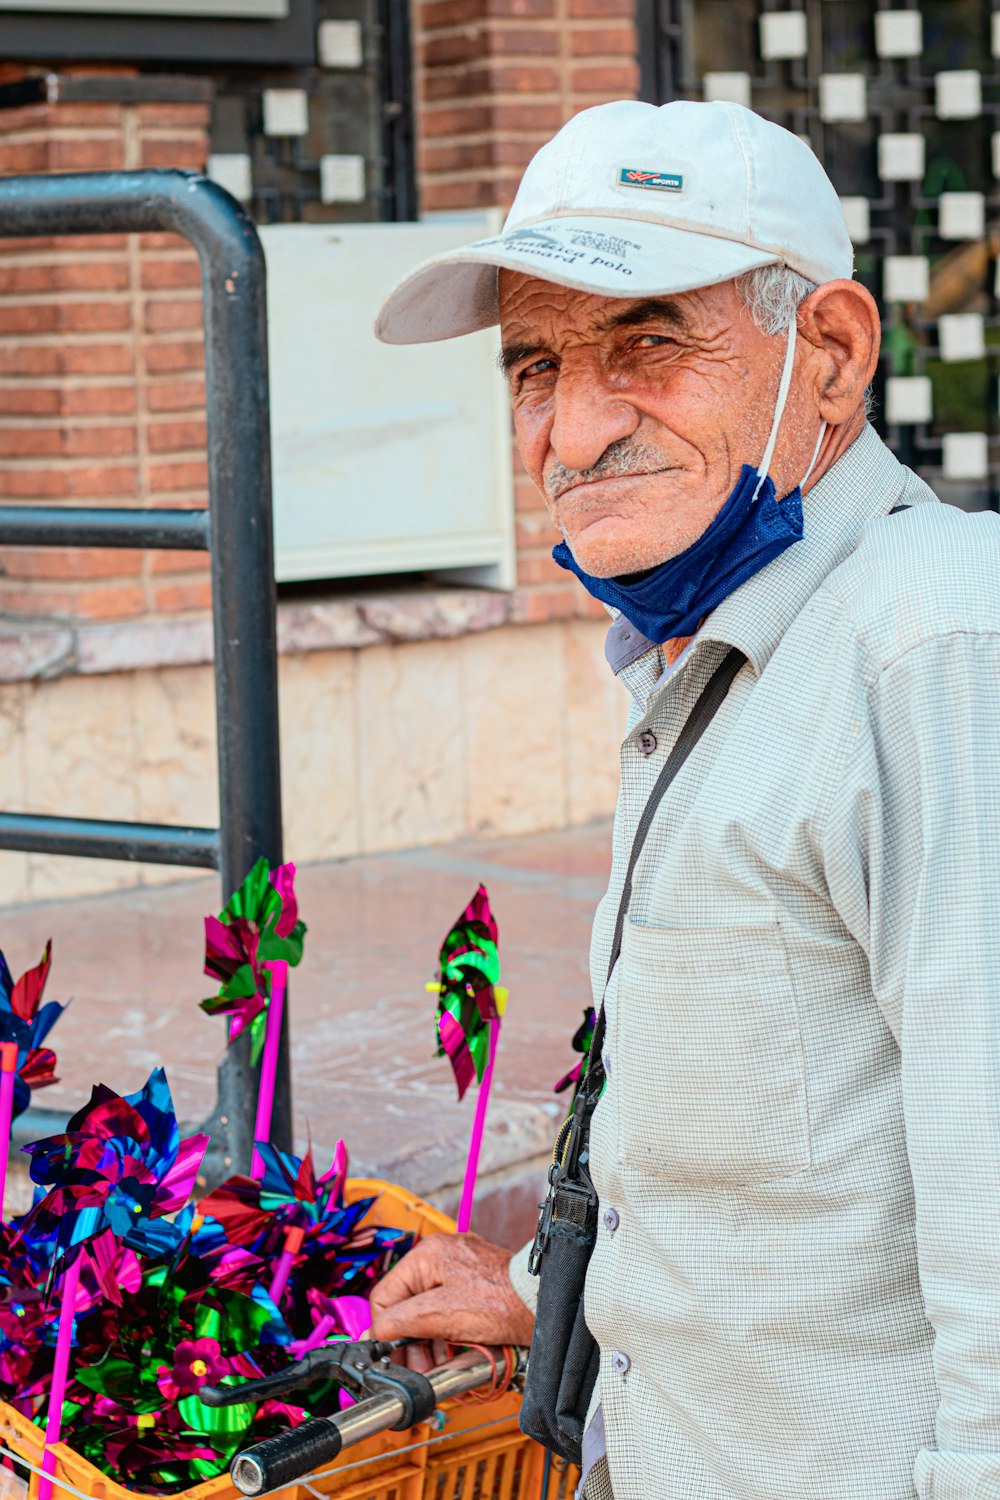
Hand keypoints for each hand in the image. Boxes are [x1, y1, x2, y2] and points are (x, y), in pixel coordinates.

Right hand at [370, 1232, 534, 1352]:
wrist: (542, 1305)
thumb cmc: (500, 1303)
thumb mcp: (441, 1315)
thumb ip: (401, 1321)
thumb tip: (374, 1332)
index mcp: (427, 1256)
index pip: (386, 1295)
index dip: (385, 1330)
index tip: (390, 1356)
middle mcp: (441, 1257)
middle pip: (408, 1304)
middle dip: (410, 1340)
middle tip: (416, 1367)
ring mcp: (460, 1269)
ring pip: (428, 1309)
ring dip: (428, 1340)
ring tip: (436, 1365)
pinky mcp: (475, 1283)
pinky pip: (449, 1309)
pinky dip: (447, 1332)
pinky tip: (452, 1352)